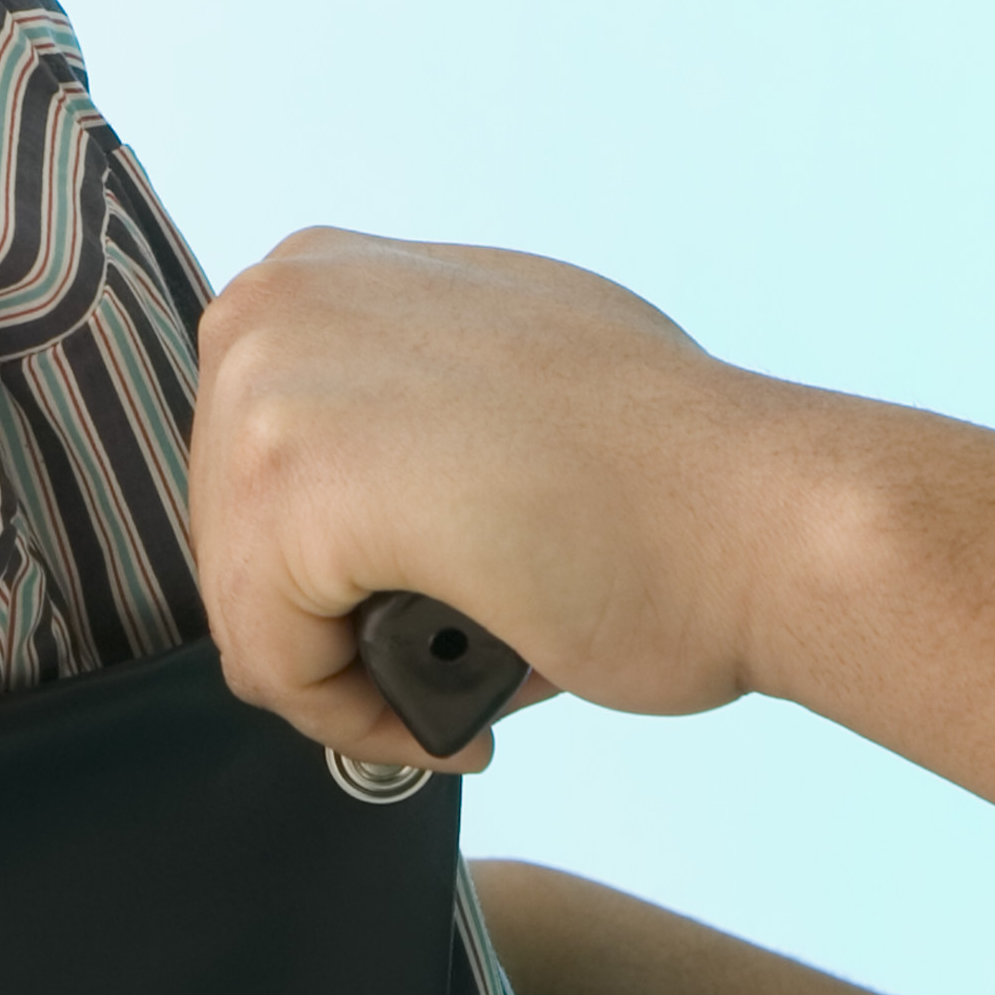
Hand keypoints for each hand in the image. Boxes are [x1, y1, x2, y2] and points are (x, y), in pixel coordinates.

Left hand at [193, 227, 806, 765]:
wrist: (763, 513)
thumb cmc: (668, 473)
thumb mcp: (498, 376)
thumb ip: (397, 412)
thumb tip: (349, 514)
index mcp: (318, 274)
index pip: (245, 465)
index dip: (318, 565)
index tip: (401, 607)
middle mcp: (280, 303)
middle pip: (231, 531)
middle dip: (325, 621)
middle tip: (433, 665)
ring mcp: (279, 381)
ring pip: (246, 603)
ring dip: (342, 679)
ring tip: (450, 693)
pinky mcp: (297, 481)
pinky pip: (274, 661)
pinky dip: (354, 720)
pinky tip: (452, 717)